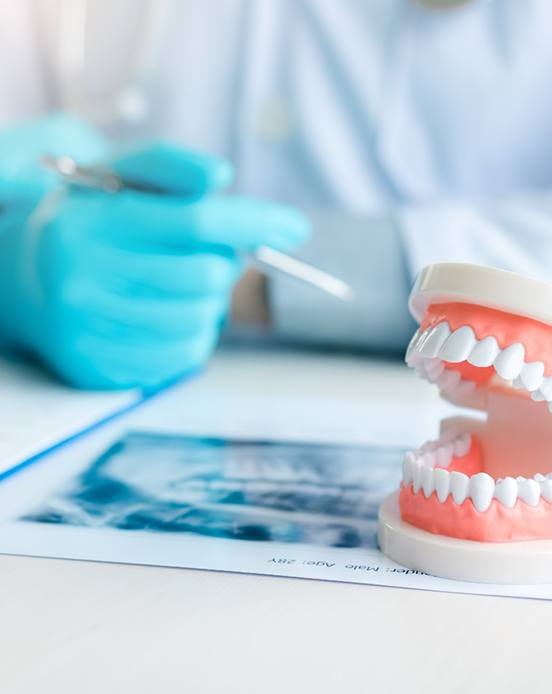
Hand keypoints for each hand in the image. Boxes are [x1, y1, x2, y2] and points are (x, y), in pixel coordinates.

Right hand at [0, 115, 309, 388]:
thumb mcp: (119, 177)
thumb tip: (223, 177)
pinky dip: (196, 333)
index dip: (254, 222)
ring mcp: (89, 331)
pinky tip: (172, 314)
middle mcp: (83, 280)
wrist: (28, 280)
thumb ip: (172, 166)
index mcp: (91, 225)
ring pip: (201, 319)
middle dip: (225, 263)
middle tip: (211, 255)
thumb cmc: (92, 223)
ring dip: (211, 300)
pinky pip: (185, 356)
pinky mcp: (100, 367)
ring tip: (182, 284)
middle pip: (205, 276)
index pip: (195, 221)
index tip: (294, 227)